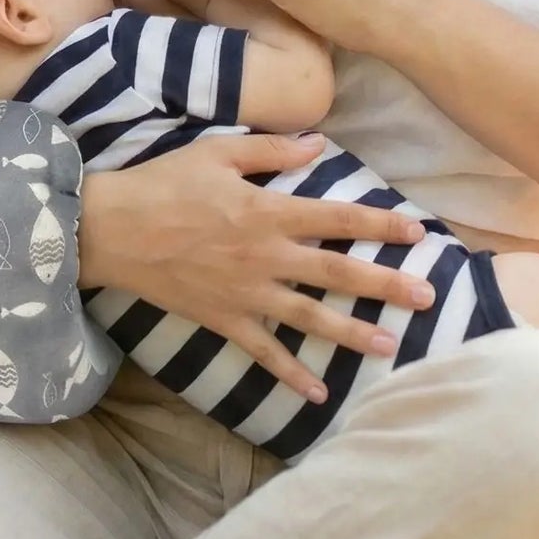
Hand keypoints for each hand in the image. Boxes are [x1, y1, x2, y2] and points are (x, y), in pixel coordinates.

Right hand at [76, 132, 436, 401]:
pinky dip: (291, 374)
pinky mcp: (224, 320)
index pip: (338, 219)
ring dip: (352, 333)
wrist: (111, 230)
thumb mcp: (217, 152)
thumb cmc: (163, 183)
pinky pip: (264, 351)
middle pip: (337, 273)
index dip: (381, 225)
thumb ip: (271, 152)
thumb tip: (319, 145)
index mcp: (267, 212)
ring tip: (390, 346)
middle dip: (385, 286)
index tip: (417, 233)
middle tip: (428, 298)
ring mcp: (246, 294)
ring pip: (310, 318)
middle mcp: (266, 257)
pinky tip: (319, 393)